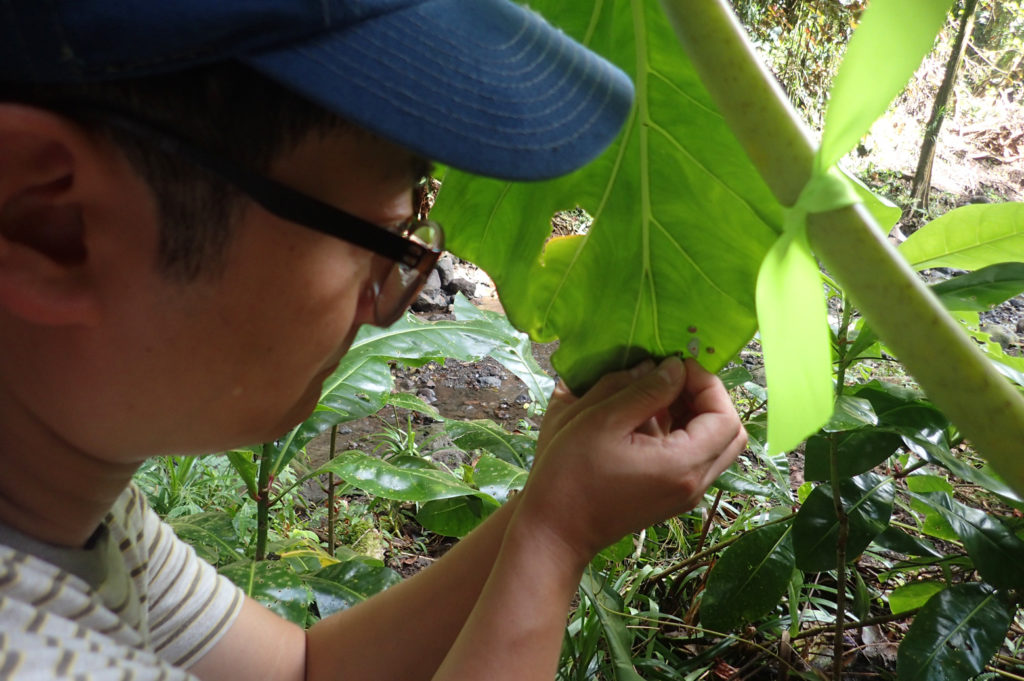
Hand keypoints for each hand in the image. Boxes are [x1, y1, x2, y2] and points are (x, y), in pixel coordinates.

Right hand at [515, 357, 746, 568]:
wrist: (555, 530)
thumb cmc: (570, 474)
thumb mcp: (602, 420)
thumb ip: (644, 390)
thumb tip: (673, 368)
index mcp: (684, 465)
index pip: (725, 416)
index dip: (706, 382)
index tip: (674, 364)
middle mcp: (695, 484)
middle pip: (729, 432)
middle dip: (706, 397)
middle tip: (671, 378)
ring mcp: (685, 494)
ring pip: (714, 445)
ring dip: (694, 413)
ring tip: (655, 393)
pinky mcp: (671, 496)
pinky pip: (694, 458)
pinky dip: (682, 432)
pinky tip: (646, 417)